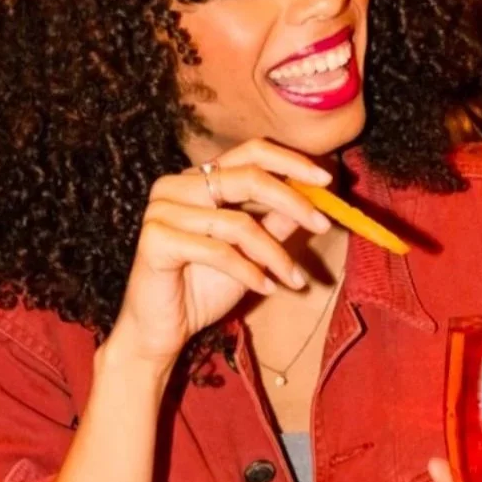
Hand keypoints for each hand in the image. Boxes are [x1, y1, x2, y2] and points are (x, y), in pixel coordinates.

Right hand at [107, 139, 332, 368]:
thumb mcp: (254, 251)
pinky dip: (250, 272)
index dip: (291, 162)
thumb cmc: (206, 287)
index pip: (251, 152)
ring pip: (238, 223)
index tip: (326, 181)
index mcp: (199, 178)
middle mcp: (177, 185)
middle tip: (325, 225)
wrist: (164, 329)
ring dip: (275, 254)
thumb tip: (316, 198)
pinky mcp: (156, 240)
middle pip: (248, 178)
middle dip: (294, 203)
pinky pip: (219, 251)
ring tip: (295, 279)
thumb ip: (278, 221)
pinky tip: (266, 288)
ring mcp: (162, 210)